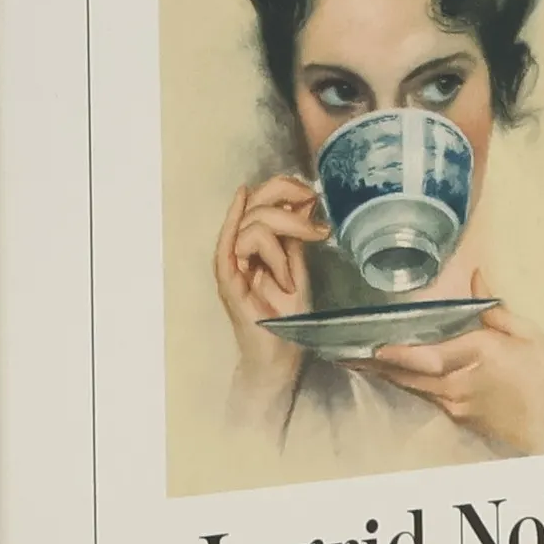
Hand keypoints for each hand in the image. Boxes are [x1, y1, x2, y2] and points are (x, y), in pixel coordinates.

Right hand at [214, 176, 328, 428]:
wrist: (280, 355)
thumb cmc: (289, 317)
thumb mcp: (299, 268)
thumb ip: (295, 238)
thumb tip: (304, 202)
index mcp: (258, 244)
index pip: (265, 200)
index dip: (285, 188)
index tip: (310, 195)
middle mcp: (243, 248)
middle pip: (259, 205)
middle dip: (290, 208)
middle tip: (315, 228)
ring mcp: (233, 264)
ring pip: (256, 225)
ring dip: (281, 247)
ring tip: (290, 276)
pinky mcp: (228, 282)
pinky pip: (228, 245)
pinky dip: (235, 222)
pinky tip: (241, 201)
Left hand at [358, 271, 543, 455]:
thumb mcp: (529, 336)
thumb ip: (496, 309)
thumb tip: (476, 276)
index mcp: (479, 355)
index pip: (427, 357)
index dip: (398, 353)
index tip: (373, 345)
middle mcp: (459, 383)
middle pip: (407, 375)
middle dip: (374, 363)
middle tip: (343, 351)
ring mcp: (455, 404)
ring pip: (411, 386)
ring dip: (385, 373)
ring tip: (357, 358)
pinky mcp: (456, 417)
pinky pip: (423, 396)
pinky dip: (406, 382)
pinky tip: (392, 373)